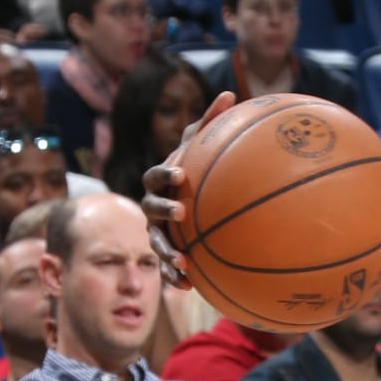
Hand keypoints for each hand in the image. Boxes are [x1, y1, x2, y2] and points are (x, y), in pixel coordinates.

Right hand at [145, 87, 233, 284]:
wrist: (184, 202)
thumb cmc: (194, 171)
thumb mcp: (200, 148)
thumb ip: (210, 124)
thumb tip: (230, 93)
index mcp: (160, 182)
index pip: (156, 175)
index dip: (166, 175)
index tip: (182, 175)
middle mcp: (152, 207)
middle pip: (150, 208)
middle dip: (163, 210)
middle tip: (181, 212)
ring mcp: (156, 231)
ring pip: (155, 243)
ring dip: (166, 252)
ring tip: (182, 261)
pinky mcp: (164, 252)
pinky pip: (165, 267)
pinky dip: (173, 276)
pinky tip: (189, 286)